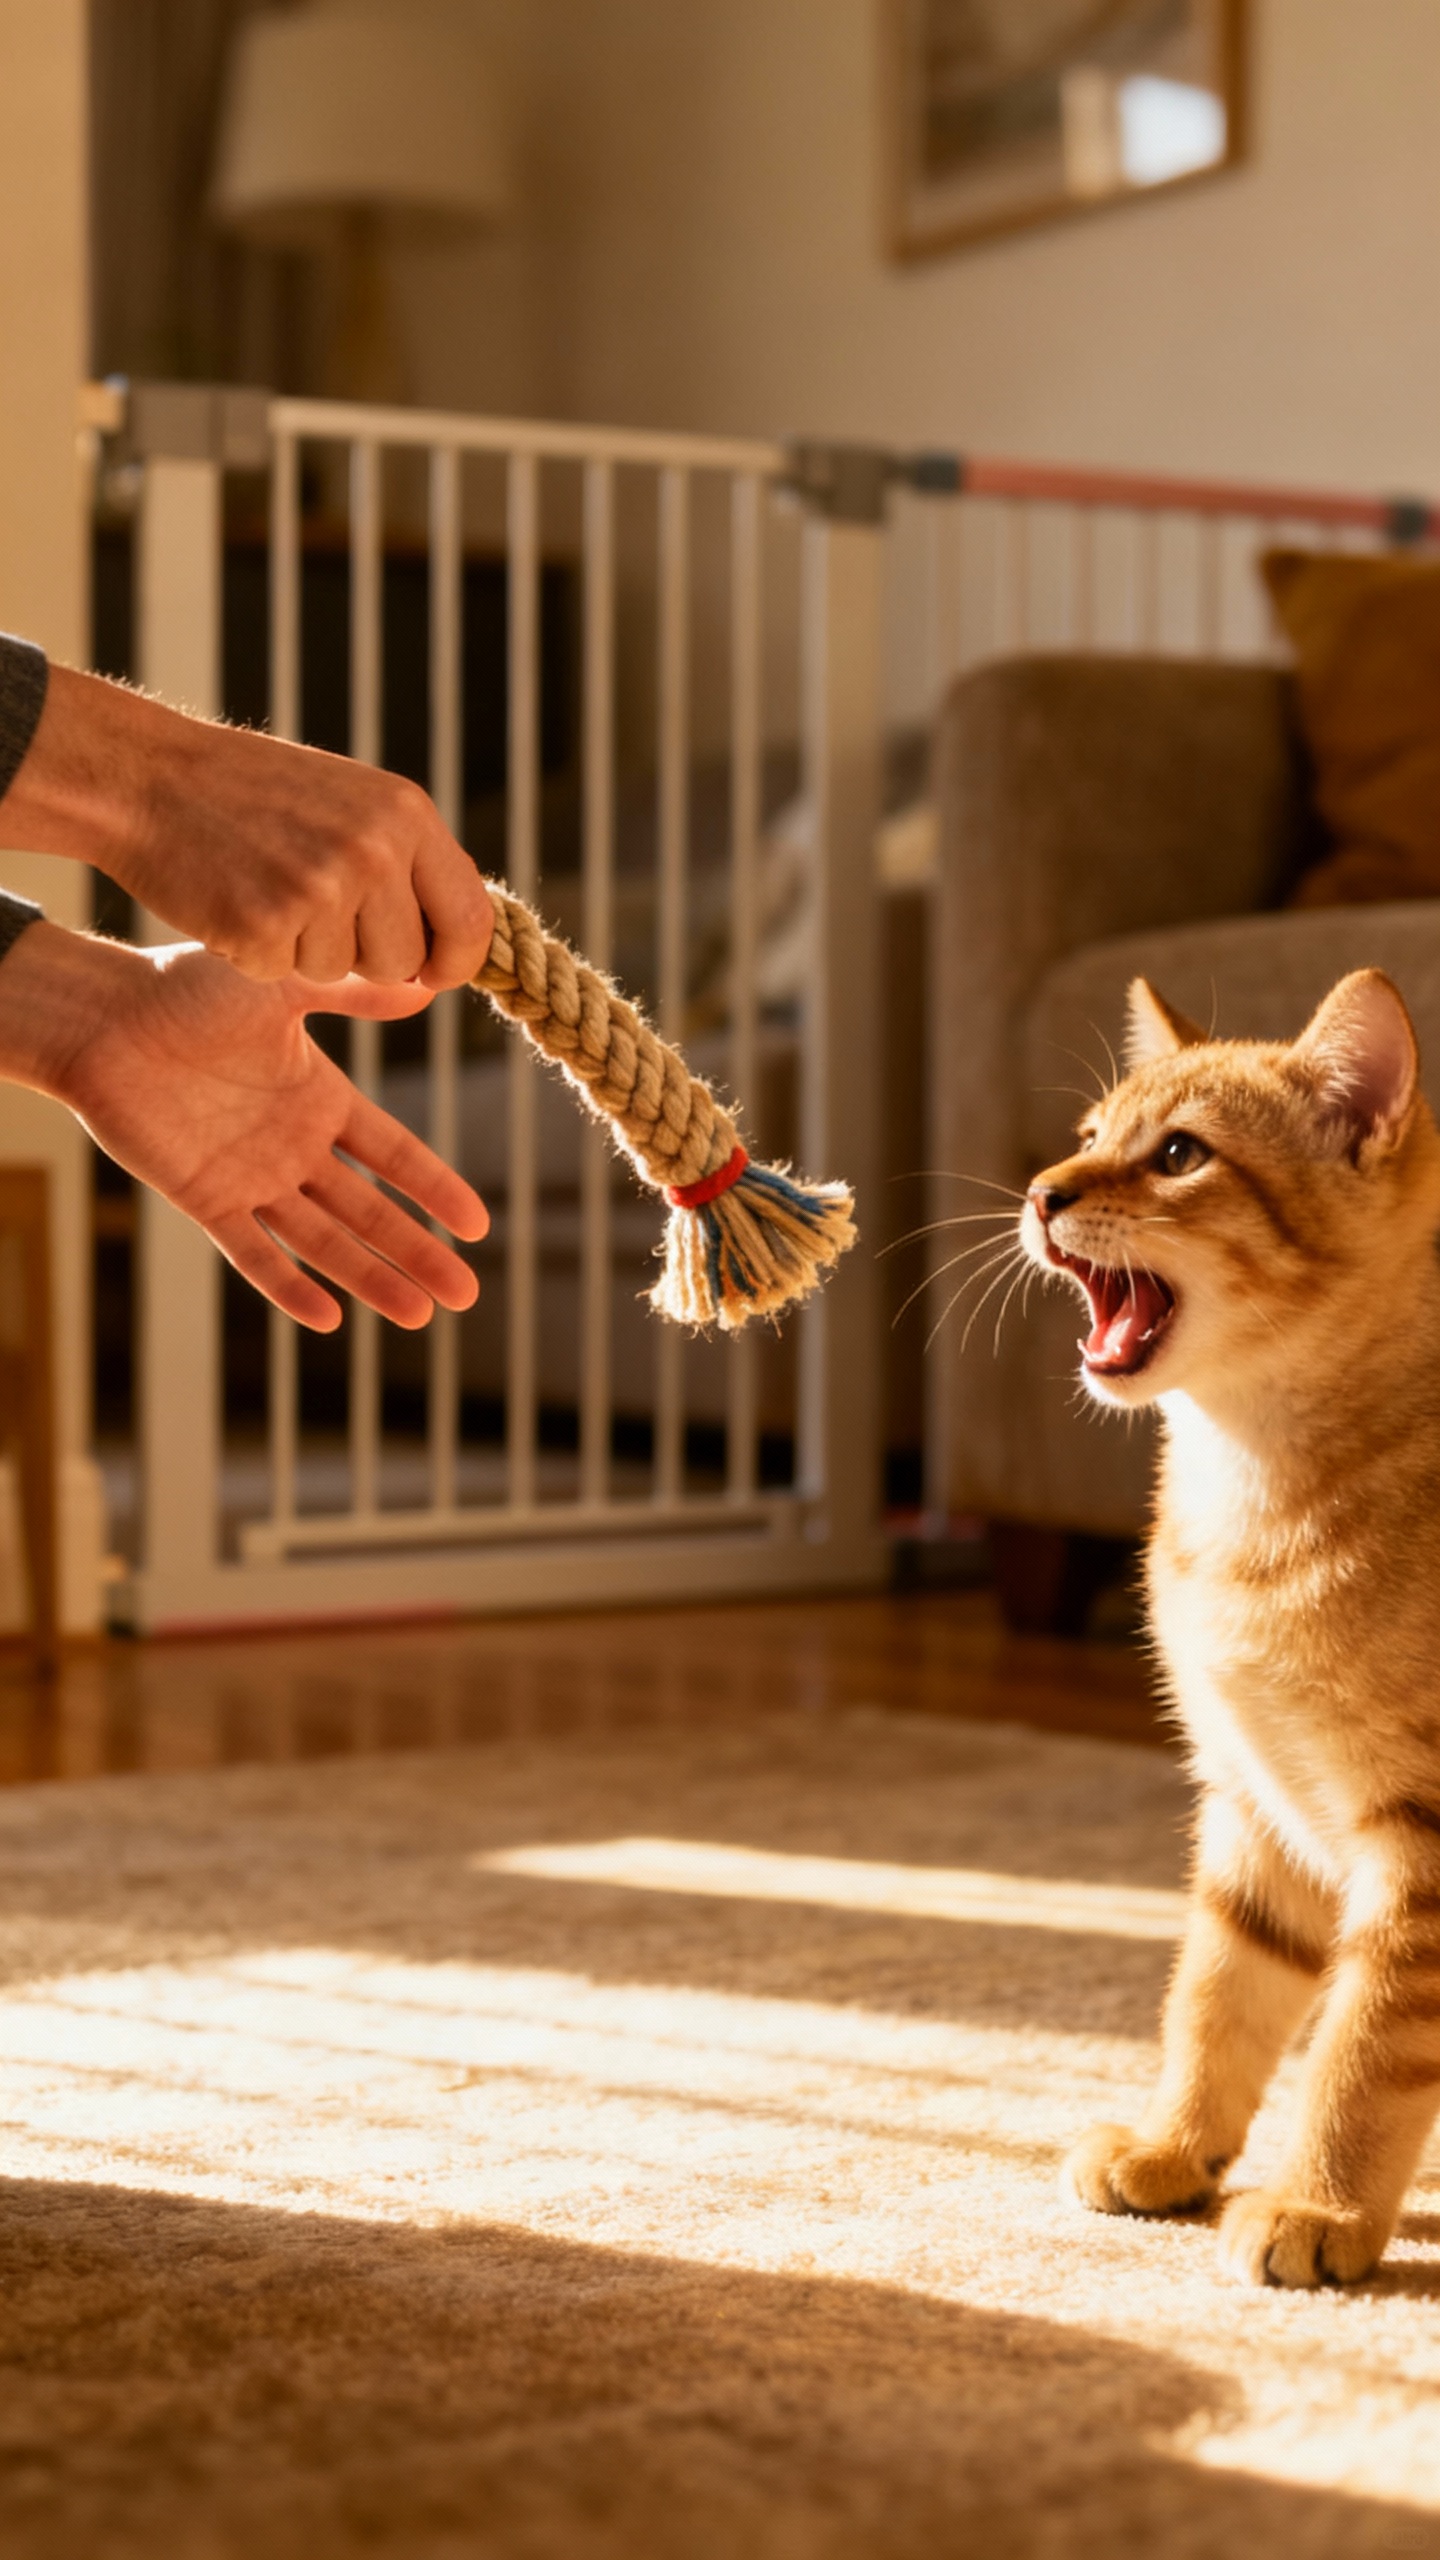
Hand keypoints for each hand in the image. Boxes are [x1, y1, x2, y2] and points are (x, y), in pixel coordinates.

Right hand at [0, 665, 493, 991]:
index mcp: (407, 814)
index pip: (472, 919)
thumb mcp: (354, 804)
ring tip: (270, 890)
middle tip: (313, 909)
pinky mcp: (265, 924)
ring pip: (342, 973)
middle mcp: (375, 849)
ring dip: (306, 952)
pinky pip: (284, 974)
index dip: (455, 961)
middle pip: (405, 961)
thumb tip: (467, 941)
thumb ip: (411, 864)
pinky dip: (258, 954)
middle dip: (365, 957)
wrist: (152, 778)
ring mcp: (320, 887)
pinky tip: (236, 903)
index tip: (432, 973)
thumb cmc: (256, 796)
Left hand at [0, 925, 486, 1330]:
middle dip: (418, 1252)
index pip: (393, 1155)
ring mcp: (252, 1179)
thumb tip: (427, 983)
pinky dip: (288, 1287)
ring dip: (370, 1278)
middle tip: (466, 1295)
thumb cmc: (187, 989)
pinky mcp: (207, 1200)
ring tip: (419, 1315)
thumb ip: (352, 995)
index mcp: (320, 1099)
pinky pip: (254, 1253)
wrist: (106, 1020)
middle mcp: (294, 1147)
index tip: (478, 1226)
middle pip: (370, 1212)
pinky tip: (328, 1317)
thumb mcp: (282, 986)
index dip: (435, 1190)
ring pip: (324, 1242)